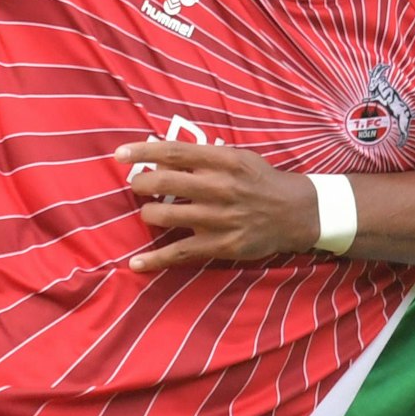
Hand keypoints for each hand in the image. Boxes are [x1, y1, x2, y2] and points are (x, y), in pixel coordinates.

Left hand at [114, 140, 317, 271]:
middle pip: (165, 182)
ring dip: (147, 214)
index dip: (143, 151)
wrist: (294, 212)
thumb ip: (203, 157)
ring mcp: (218, 218)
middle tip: (137, 185)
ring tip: (148, 212)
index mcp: (223, 161)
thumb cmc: (260, 180)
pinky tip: (136, 263)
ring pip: (166, 216)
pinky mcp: (220, 245)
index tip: (120, 154)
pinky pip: (180, 252)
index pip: (174, 151)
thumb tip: (162, 159)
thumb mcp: (237, 158)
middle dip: (141, 183)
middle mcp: (219, 188)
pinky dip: (155, 259)